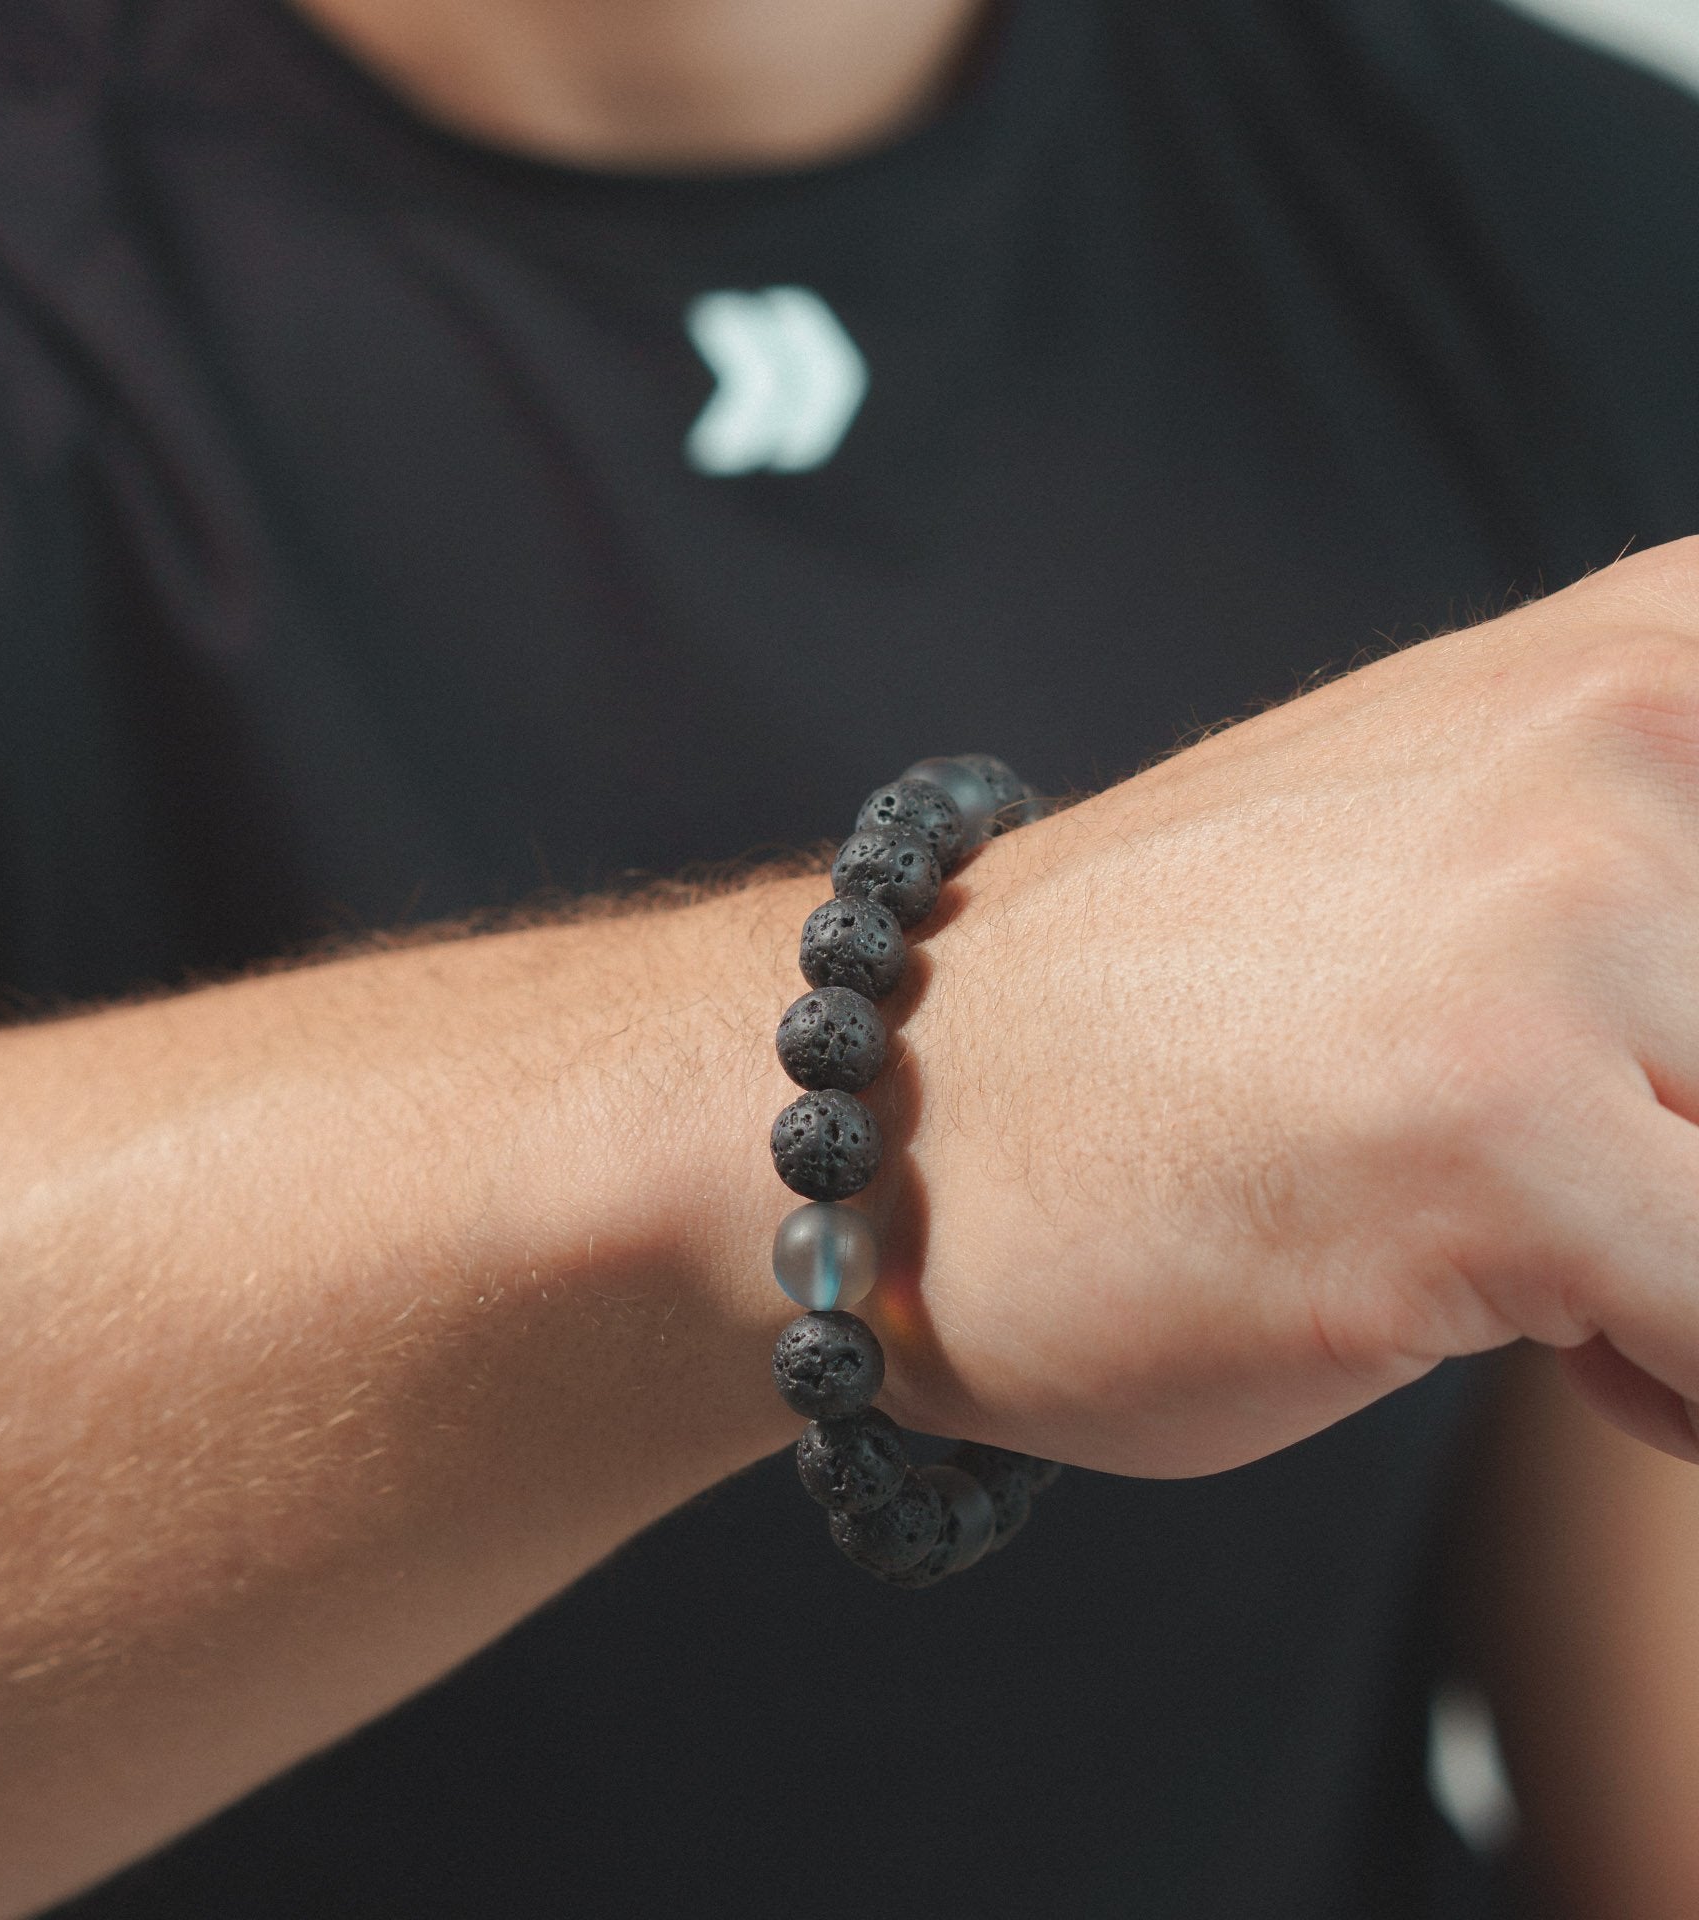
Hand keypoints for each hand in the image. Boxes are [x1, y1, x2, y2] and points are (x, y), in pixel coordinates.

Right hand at [872, 536, 1698, 1474]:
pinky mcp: (1499, 1131)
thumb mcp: (1492, 858)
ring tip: (1580, 1269)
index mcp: (1662, 648)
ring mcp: (1564, 921)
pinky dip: (1686, 1392)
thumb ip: (1689, 889)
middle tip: (1630, 1194)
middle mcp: (1639, 731)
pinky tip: (1558, 1349)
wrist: (888, 1101)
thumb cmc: (1183, 1014)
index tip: (1672, 1080)